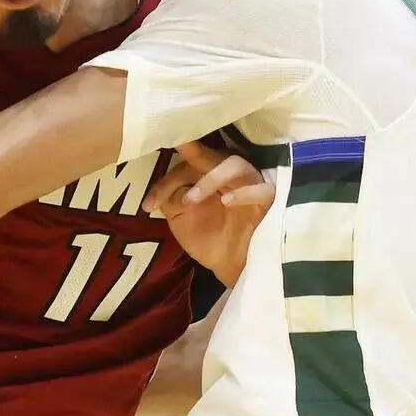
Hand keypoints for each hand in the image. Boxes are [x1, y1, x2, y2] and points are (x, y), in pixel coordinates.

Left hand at [142, 141, 273, 285]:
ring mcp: (249, 183)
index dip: (165, 182)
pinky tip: (226, 201)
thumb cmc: (207, 236)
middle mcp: (226, 173)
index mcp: (204, 174)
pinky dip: (243, 193)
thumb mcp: (181, 219)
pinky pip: (261, 189)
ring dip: (210, 179)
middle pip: (209, 154)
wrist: (231, 266)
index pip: (183, 167)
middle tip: (176, 150)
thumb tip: (165, 188)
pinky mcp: (267, 199)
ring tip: (191, 199)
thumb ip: (170, 199)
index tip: (148, 206)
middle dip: (191, 150)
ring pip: (234, 164)